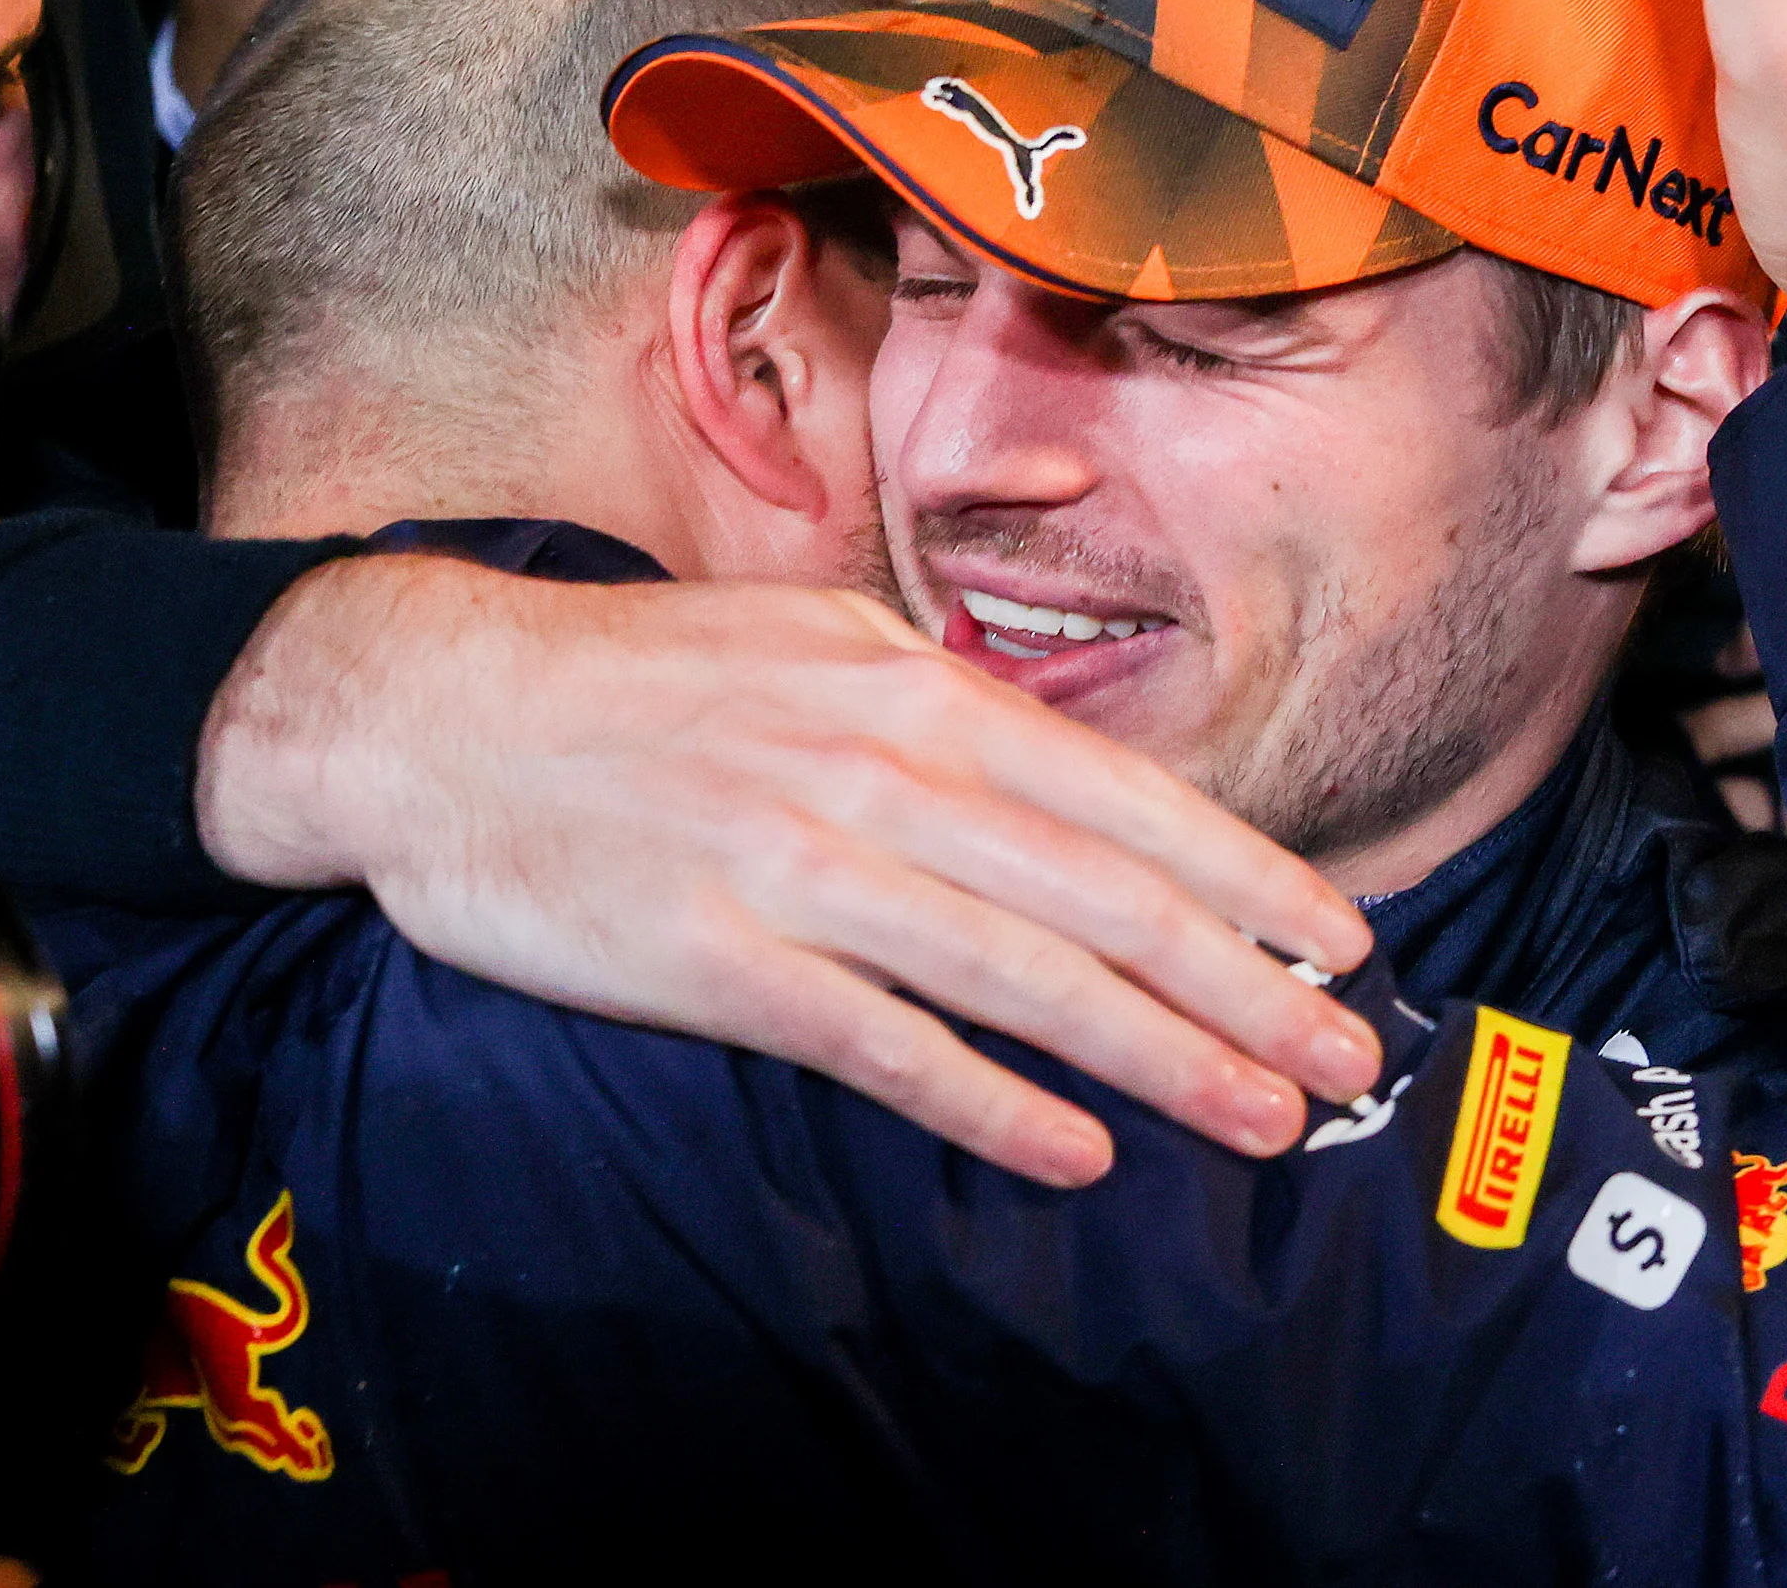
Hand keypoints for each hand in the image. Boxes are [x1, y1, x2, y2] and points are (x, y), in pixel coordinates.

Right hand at [198, 556, 1384, 1187]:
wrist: (440, 712)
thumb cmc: (639, 676)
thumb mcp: (812, 637)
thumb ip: (940, 701)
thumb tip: (1067, 770)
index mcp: (910, 689)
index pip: (1122, 798)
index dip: (1245, 879)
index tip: (1339, 942)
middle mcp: (877, 771)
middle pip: (1102, 895)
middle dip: (1245, 985)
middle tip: (1346, 1056)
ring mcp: (797, 866)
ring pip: (1021, 975)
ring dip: (1159, 1055)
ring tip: (1261, 1114)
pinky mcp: (712, 959)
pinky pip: (880, 1044)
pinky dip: (987, 1100)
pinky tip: (1075, 1149)